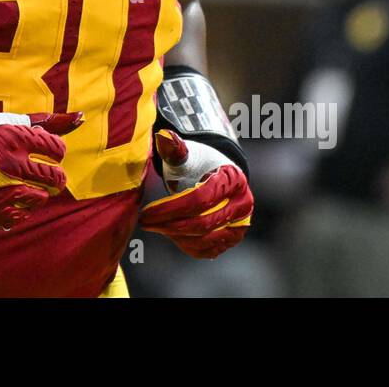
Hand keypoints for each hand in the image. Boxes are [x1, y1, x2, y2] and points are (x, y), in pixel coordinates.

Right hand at [0, 111, 82, 229]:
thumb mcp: (4, 122)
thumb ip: (43, 121)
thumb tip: (80, 118)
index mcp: (17, 141)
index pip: (57, 149)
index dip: (54, 151)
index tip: (46, 152)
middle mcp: (15, 167)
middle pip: (56, 177)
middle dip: (53, 174)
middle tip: (44, 172)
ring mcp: (8, 192)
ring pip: (43, 197)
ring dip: (38, 190)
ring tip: (24, 183)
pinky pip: (24, 214)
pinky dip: (22, 206)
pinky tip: (10, 196)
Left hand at [139, 130, 252, 258]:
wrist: (217, 176)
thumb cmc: (198, 164)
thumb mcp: (187, 154)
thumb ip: (175, 148)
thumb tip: (163, 136)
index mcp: (233, 179)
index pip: (200, 199)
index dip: (171, 208)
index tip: (146, 212)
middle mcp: (243, 204)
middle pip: (202, 223)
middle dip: (169, 224)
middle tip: (145, 222)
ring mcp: (240, 225)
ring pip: (204, 240)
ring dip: (175, 236)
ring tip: (156, 225)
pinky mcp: (232, 239)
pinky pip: (206, 250)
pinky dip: (185, 245)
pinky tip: (169, 232)